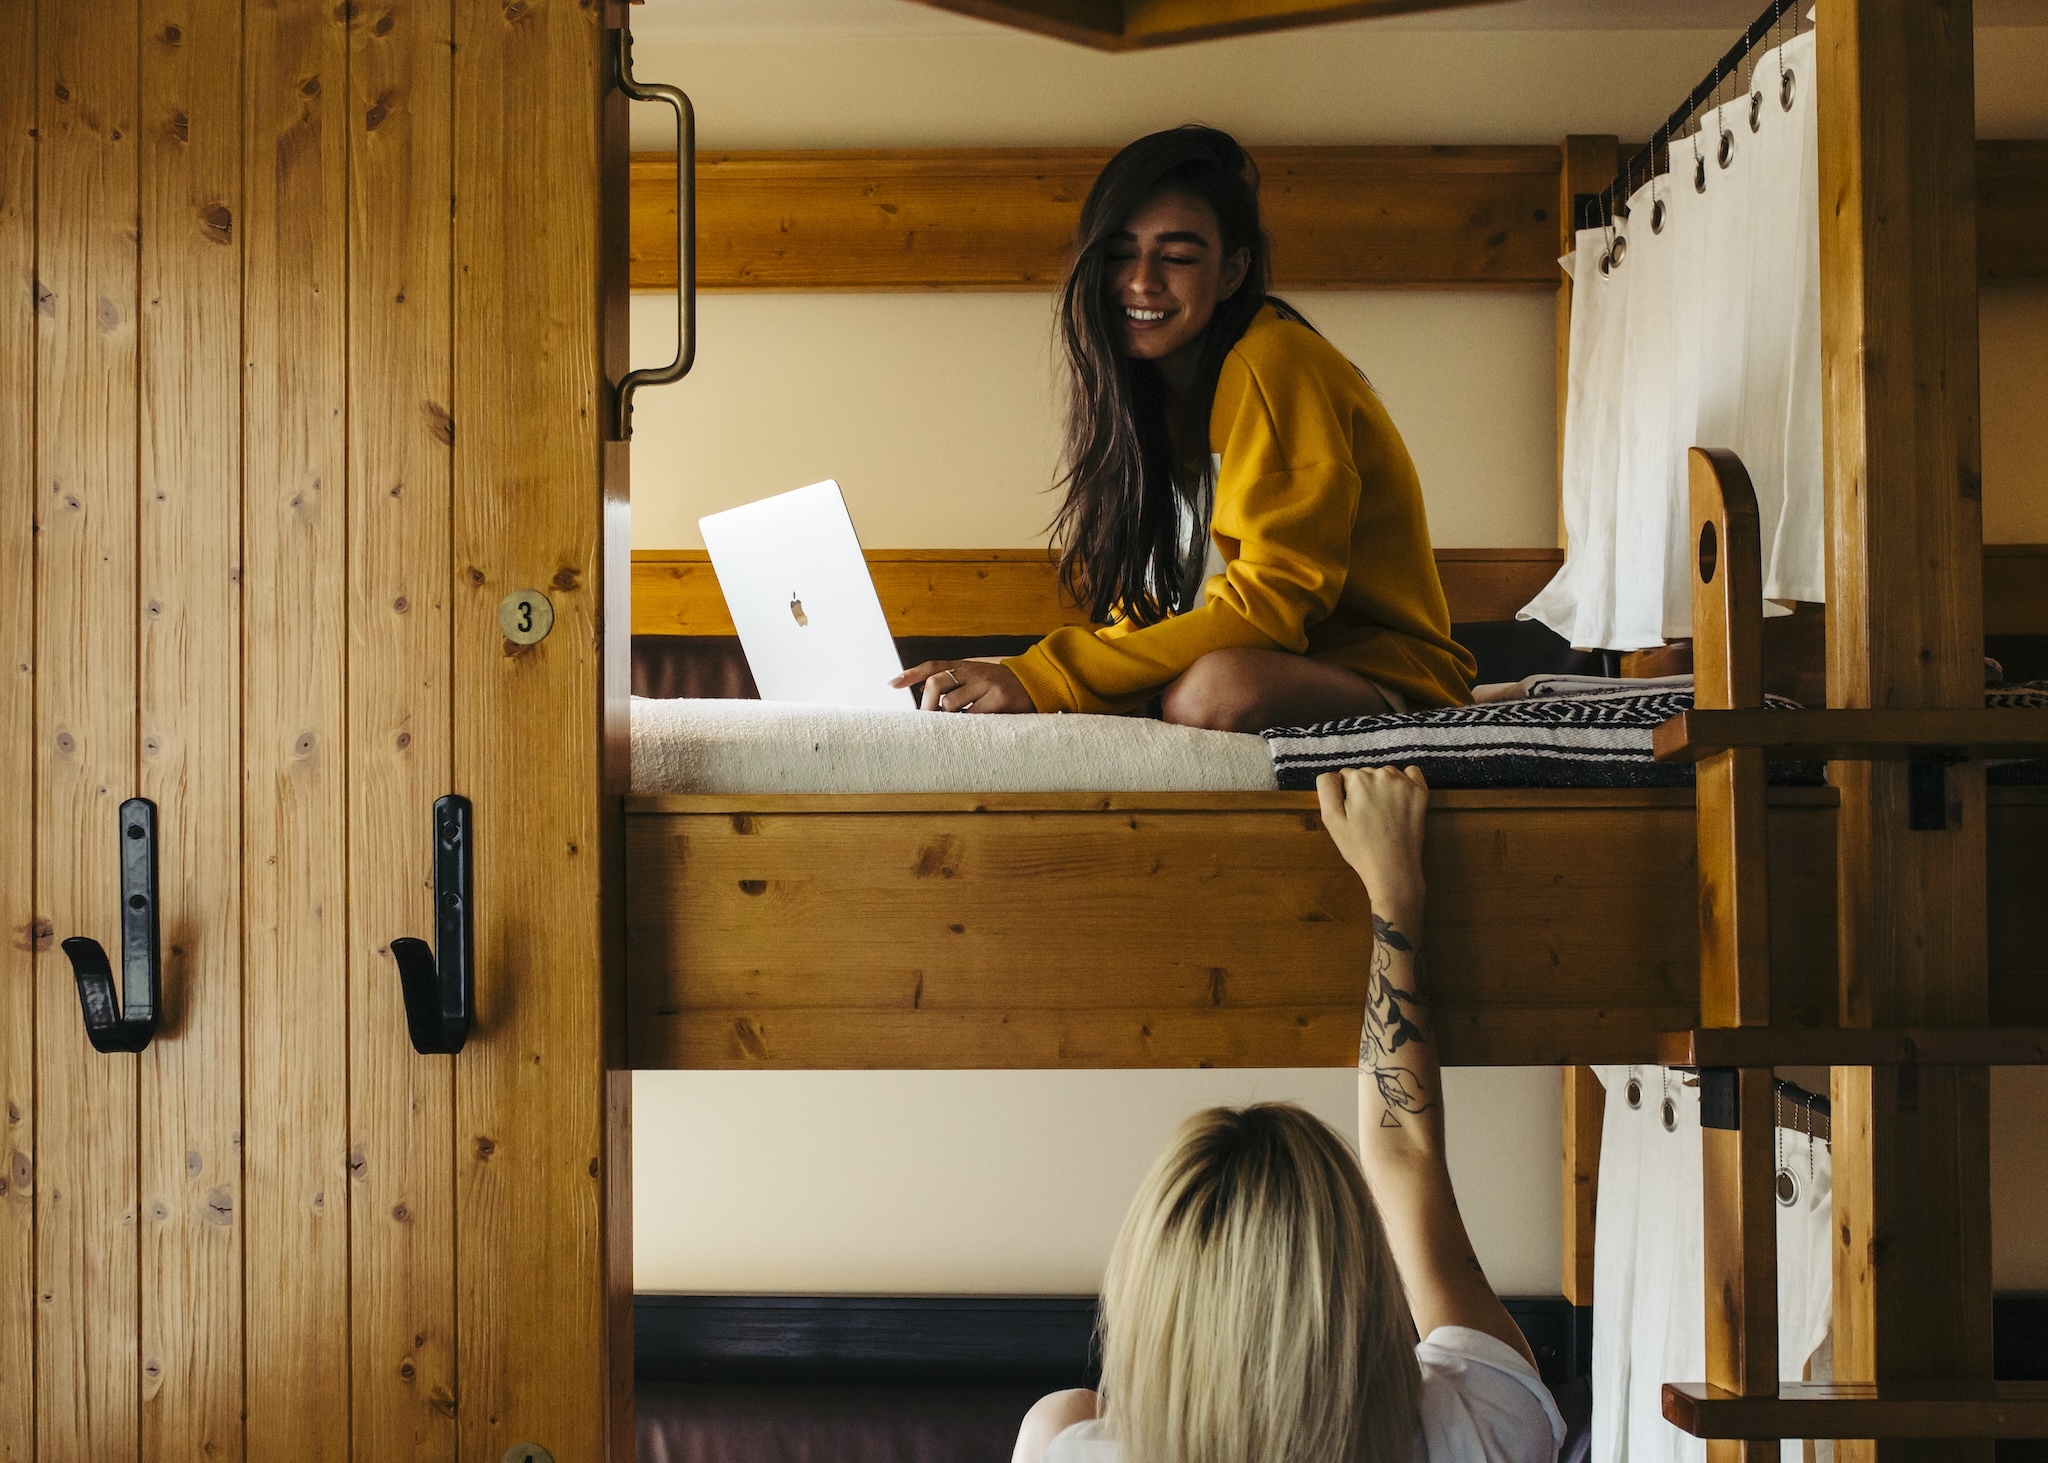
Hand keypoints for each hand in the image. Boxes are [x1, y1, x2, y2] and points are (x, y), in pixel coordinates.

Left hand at [892, 658, 1035, 713]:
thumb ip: (956, 684)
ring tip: (954, 726)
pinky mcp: (998, 699)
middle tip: (928, 721)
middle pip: (936, 683)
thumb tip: (925, 696)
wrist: (1038, 683)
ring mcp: (986, 684)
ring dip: (948, 718)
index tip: (891, 684)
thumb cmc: (1002, 687)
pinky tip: (971, 729)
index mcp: (966, 666)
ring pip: (951, 703)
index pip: (933, 666)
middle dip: (927, 705)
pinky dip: (966, 725)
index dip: (911, 674)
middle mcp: (974, 671)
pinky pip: (972, 717)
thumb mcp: (979, 679)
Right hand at [1316, 765, 1427, 909]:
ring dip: (1381, 787)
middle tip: (1366, 817)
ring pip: (1385, 774)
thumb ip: (1326, 787)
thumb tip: (1333, 773)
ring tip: (1382, 813)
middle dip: (1363, 790)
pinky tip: (1399, 800)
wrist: (1392, 868)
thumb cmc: (1360, 847)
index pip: (1344, 776)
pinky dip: (1404, 781)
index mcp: (1359, 779)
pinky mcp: (1420, 792)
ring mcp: (1404, 783)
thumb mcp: (1330, 819)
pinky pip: (1411, 772)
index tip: (1352, 814)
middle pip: (1365, 773)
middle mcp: (1382, 775)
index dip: (1345, 796)